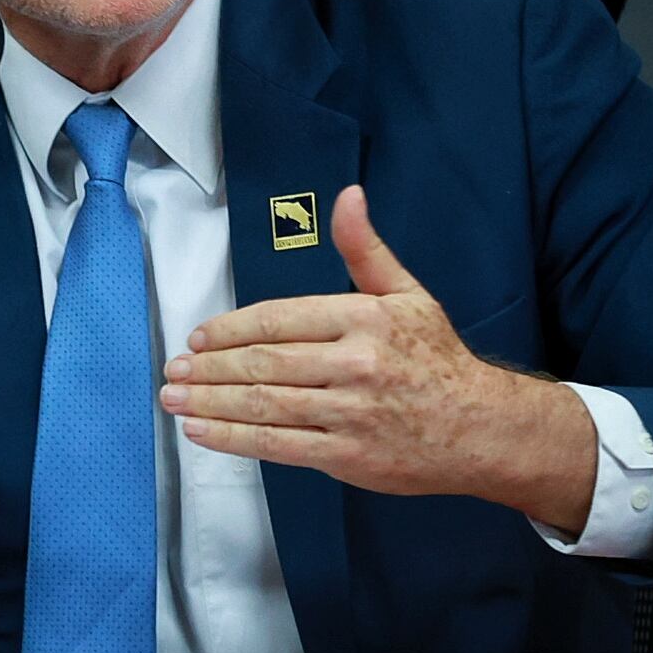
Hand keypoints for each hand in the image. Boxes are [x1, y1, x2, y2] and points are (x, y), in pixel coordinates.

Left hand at [159, 184, 597, 530]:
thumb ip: (365, 249)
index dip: (231, 329)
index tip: (198, 337)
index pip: (280, 320)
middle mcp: (355, 365)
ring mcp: (350, 413)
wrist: (480, 428)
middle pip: (264, 365)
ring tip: (173, 398)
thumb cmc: (437, 358)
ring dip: (210, 402)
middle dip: (209, 368)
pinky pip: (279, 445)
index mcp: (364, 319)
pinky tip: (202, 431)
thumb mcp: (407, 294)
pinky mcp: (347, 456)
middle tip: (171, 369)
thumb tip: (347, 195)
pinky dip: (234, 438)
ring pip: (264, 405)